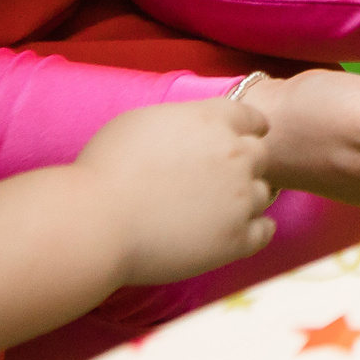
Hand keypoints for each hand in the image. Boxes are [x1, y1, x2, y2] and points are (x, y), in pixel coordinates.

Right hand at [74, 98, 275, 286]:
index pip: (254, 119)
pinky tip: (230, 234)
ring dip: (245, 200)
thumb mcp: (144, 121)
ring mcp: (239, 198)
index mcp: (214, 120)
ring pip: (262, 194)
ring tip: (216, 211)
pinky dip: (252, 232)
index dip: (245, 132)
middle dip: (244, 165)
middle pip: (262, 156)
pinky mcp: (235, 239)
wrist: (96, 222)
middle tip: (218, 181)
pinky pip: (263, 232)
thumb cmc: (106, 169)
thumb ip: (183, 120)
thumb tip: (193, 129)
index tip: (235, 144)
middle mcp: (236, 154)